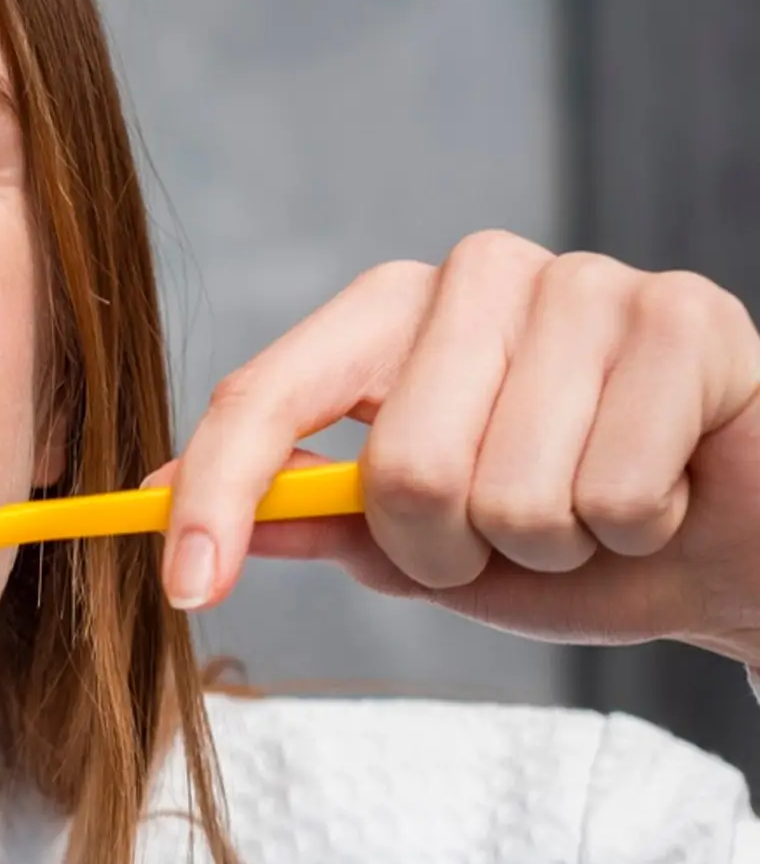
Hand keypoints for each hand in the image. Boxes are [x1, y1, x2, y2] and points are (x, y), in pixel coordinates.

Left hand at [152, 230, 759, 667]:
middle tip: (508, 541)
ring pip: (506, 491)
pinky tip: (663, 492)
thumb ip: (308, 512)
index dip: (216, 495)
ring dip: (548, 547)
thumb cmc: (561, 535)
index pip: (266, 395)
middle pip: (400, 470)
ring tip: (590, 512)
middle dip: (450, 553)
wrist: (729, 546)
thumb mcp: (413, 541)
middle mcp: (471, 276)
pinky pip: (612, 489)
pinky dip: (634, 529)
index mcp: (387, 314)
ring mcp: (579, 282)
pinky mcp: (683, 313)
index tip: (184, 588)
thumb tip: (160, 496)